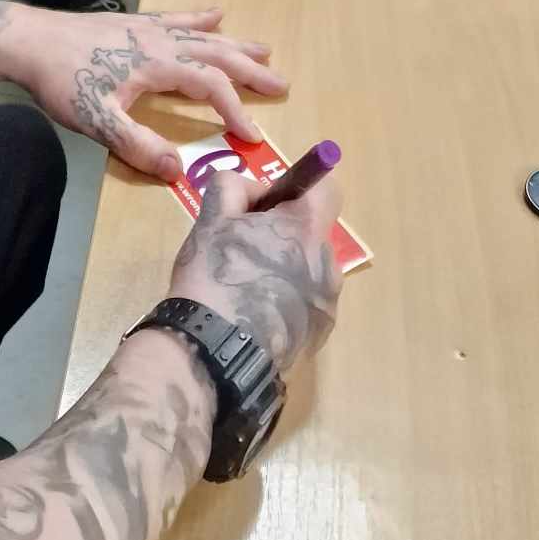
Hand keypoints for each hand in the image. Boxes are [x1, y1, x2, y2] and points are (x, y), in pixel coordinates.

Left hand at [0, 6, 286, 178]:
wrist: (28, 41)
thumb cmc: (62, 80)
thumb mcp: (98, 120)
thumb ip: (138, 146)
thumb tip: (178, 170)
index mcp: (158, 64)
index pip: (210, 86)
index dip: (235, 110)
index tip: (253, 135)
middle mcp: (160, 40)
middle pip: (216, 53)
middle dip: (249, 70)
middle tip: (281, 84)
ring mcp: (147, 28)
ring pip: (202, 34)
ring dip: (234, 43)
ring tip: (263, 49)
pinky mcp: (133, 23)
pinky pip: (177, 17)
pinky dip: (199, 18)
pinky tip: (214, 13)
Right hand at [169, 167, 341, 376]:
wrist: (214, 352)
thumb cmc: (213, 277)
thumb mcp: (210, 218)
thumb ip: (233, 186)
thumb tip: (254, 192)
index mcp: (306, 230)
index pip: (327, 188)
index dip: (300, 188)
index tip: (271, 202)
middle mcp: (327, 263)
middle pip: (312, 232)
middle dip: (283, 233)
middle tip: (244, 248)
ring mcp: (328, 302)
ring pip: (309, 268)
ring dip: (285, 268)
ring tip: (246, 287)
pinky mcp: (320, 333)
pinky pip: (307, 301)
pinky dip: (286, 300)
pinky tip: (254, 313)